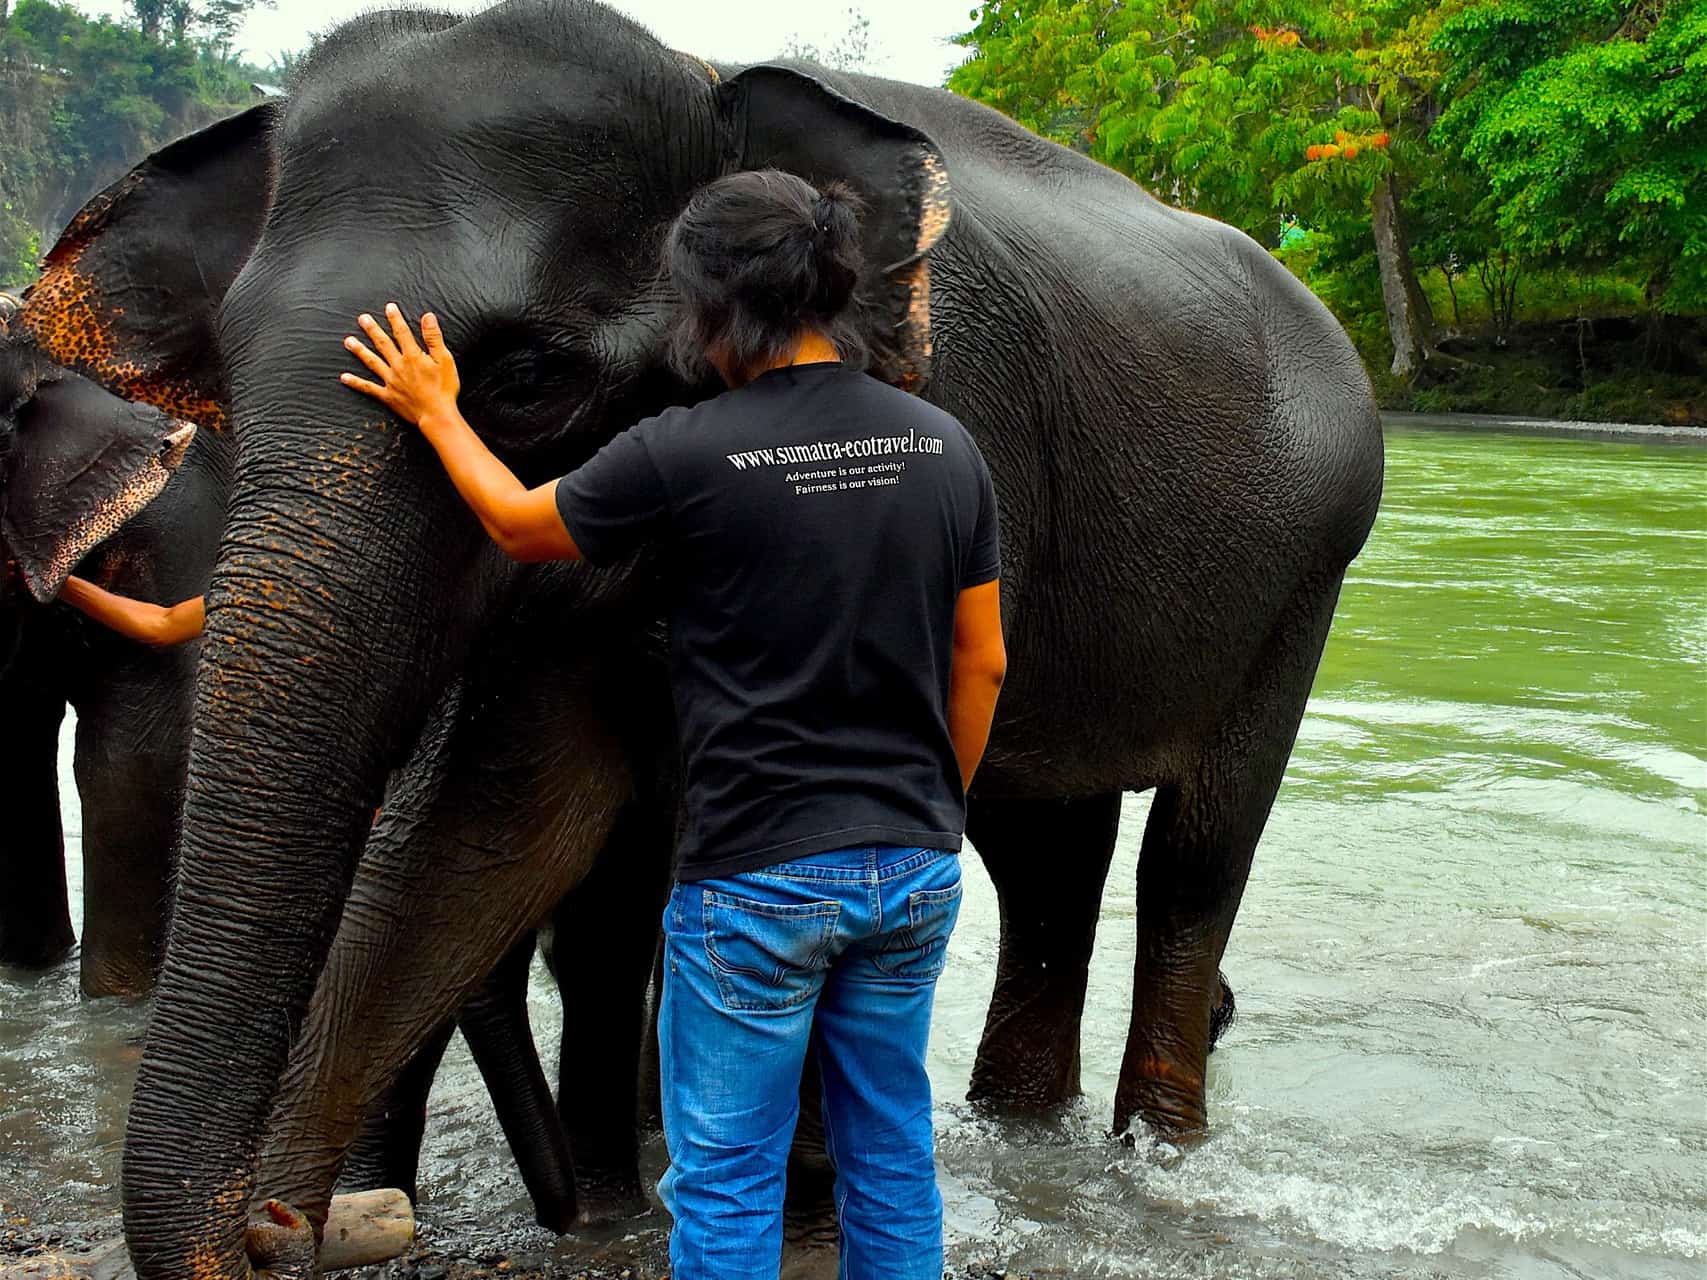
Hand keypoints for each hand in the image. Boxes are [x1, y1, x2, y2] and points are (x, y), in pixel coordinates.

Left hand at [340, 303, 460, 430]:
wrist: (437, 415)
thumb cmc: (444, 389)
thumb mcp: (445, 360)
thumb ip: (434, 338)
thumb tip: (427, 317)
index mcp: (412, 356)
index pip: (402, 332)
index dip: (395, 318)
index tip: (389, 307)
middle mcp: (398, 366)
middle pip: (383, 344)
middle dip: (372, 330)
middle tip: (362, 318)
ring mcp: (391, 381)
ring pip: (372, 362)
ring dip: (359, 350)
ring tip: (348, 341)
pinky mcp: (388, 396)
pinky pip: (368, 388)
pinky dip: (356, 382)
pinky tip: (344, 377)